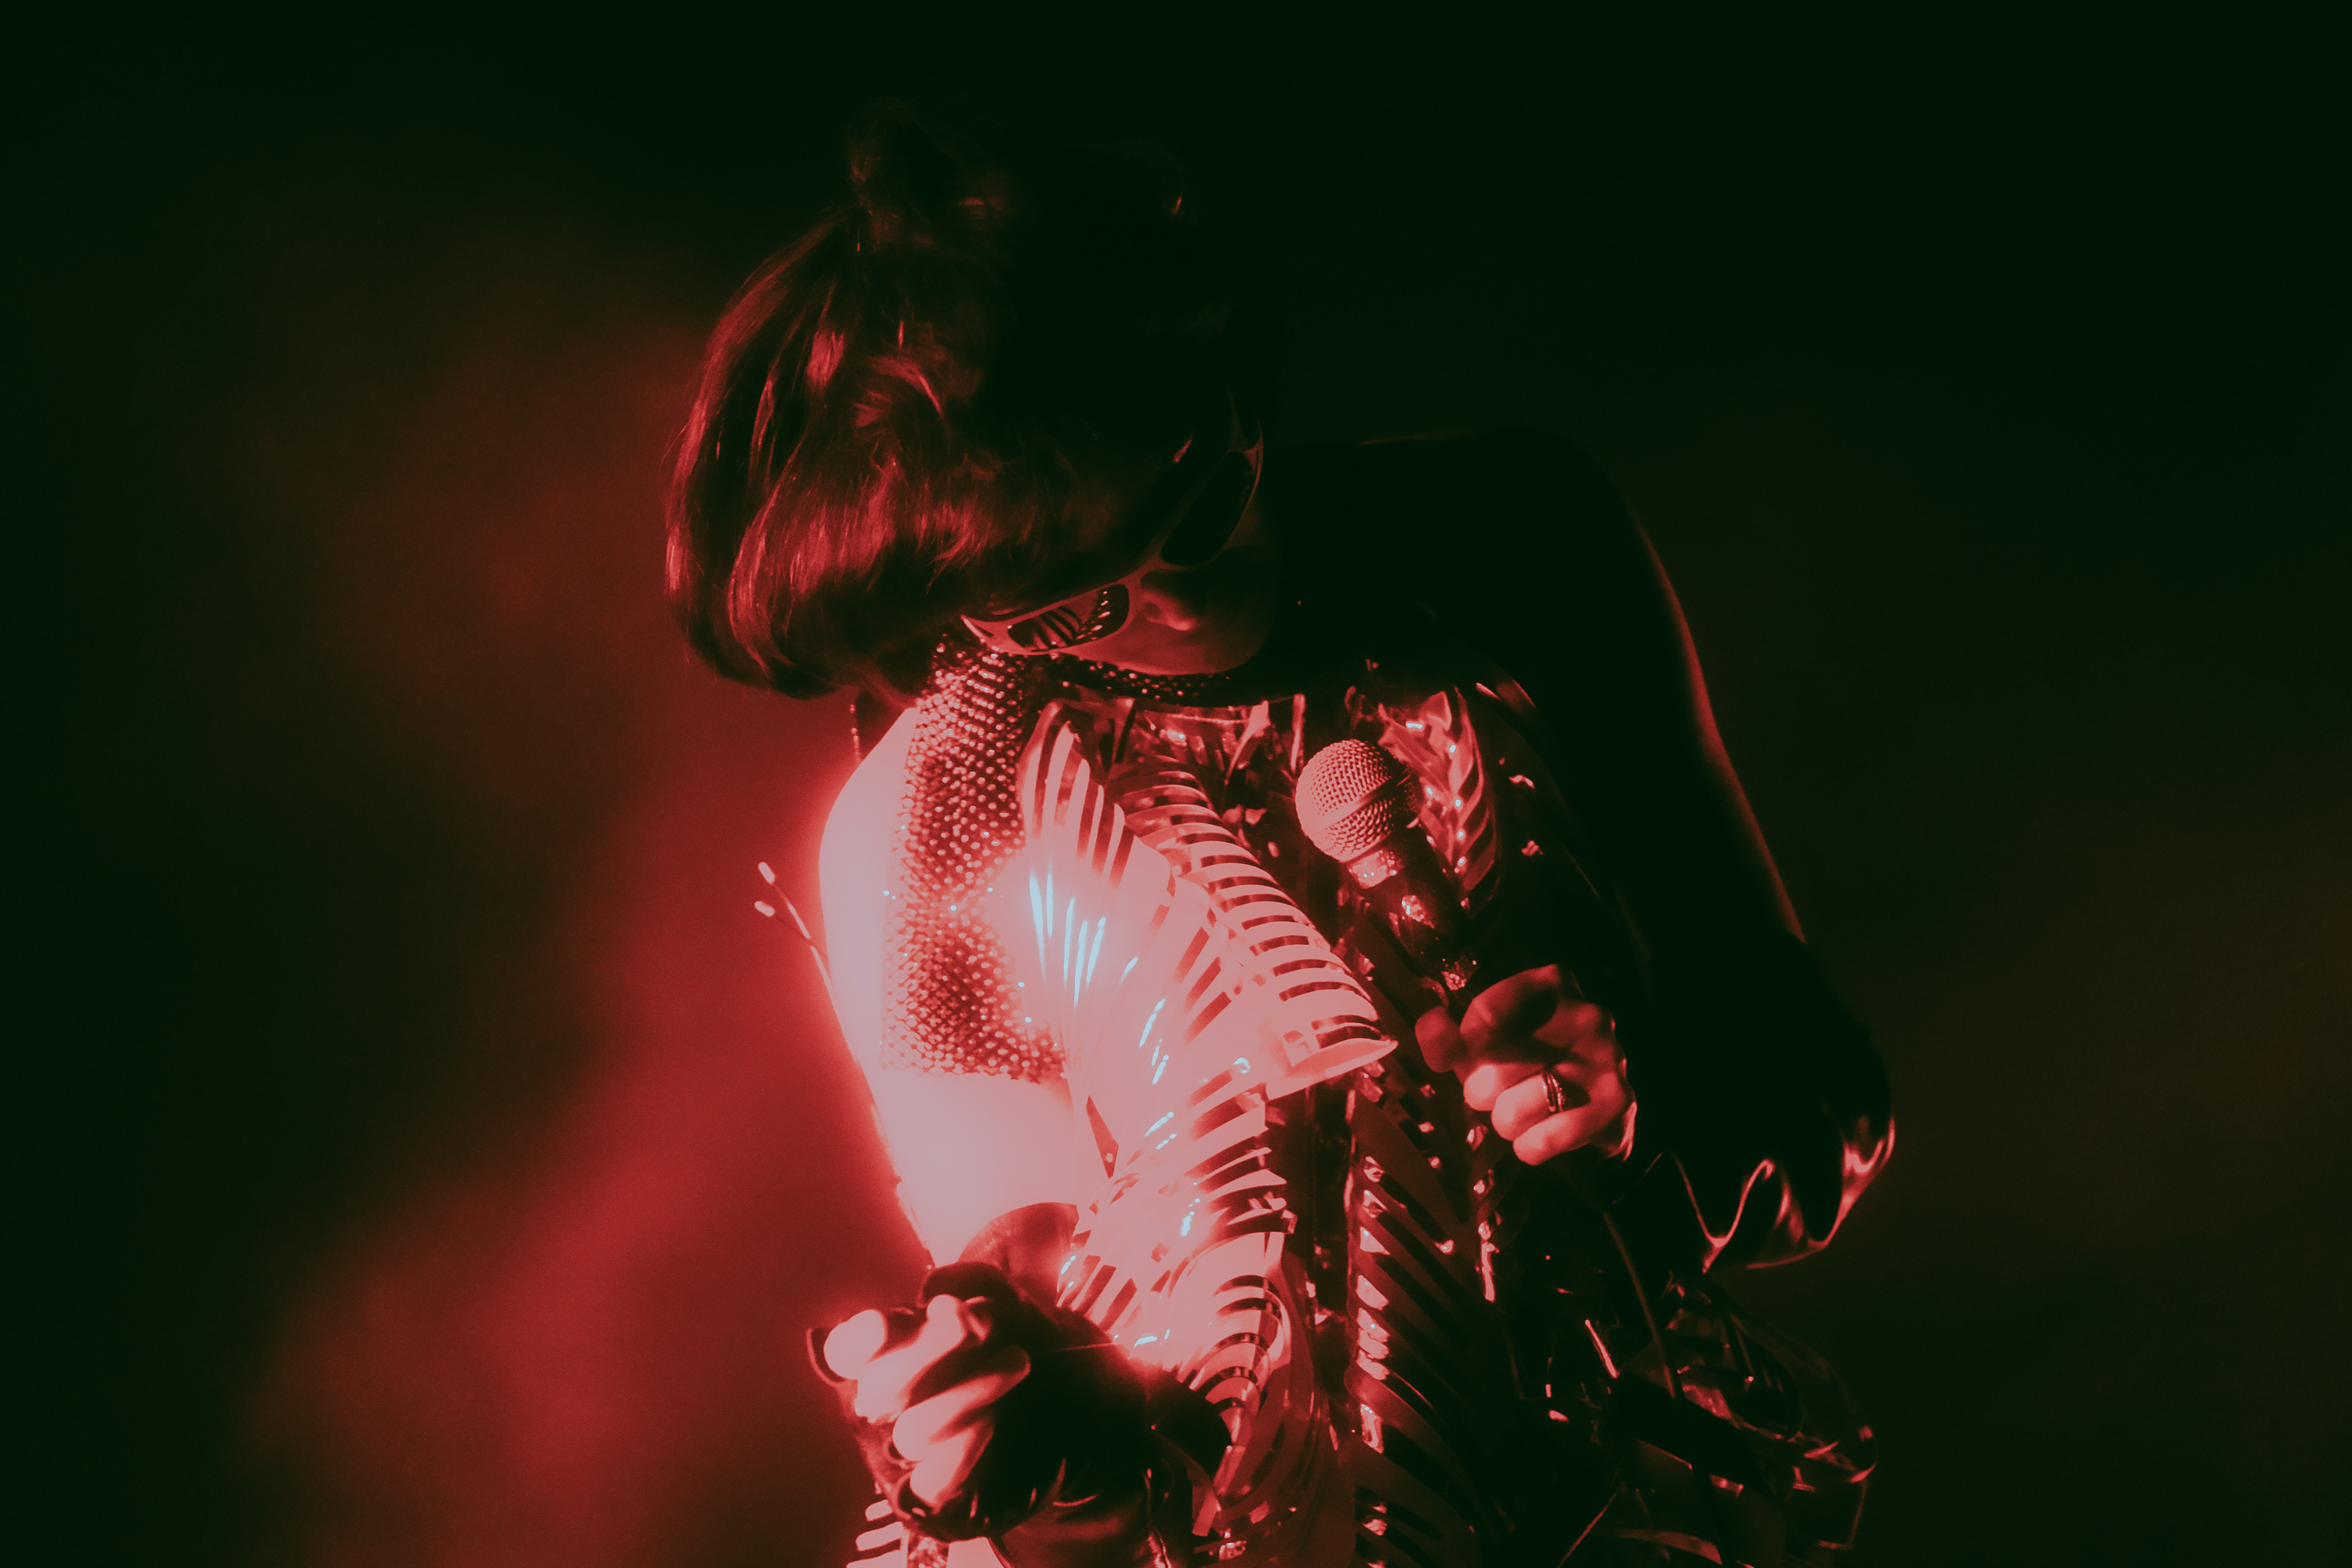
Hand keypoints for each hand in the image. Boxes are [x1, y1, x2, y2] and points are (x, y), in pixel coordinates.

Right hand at [819, 1293, 1032, 1508]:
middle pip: (880, 1387)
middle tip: (979, 1320)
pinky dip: (962, 1450)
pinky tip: (991, 1421)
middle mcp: (885, 1405)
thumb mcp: (1003, 1297)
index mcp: (884, 1354)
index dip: (860, 1340)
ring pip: (914, 1432)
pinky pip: (933, 1481)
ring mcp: (907, 1450)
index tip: (886, 1321)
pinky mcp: (935, 1489)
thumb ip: (974, 1281)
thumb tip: (938, 1286)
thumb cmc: (1012, 1338)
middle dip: (930, 1349)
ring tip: (1019, 1360)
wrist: (1061, 1401)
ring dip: (969, 1391)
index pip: (846, 1352)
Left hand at [1415, 964, 1634, 1164]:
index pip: (1485, 1013)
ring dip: (1504, 1121)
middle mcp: (1586, 1016)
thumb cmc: (1522, 1056)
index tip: (1465, 1053)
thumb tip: (1438, 1041)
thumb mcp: (1481, 1036)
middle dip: (1480, 1090)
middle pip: (1492, 1070)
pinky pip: (1540, 1142)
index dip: (1463, 1044)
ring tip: (1520, 1109)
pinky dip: (1528, 1146)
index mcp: (1550, 984)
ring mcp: (1607, 1060)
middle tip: (1496, 1088)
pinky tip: (1540, 1132)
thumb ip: (1446, 1034)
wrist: (1593, 1097)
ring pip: (1512, 1112)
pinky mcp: (1617, 1106)